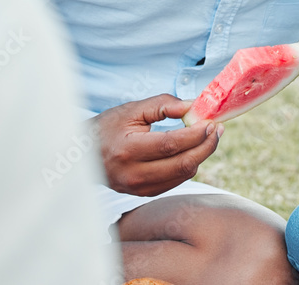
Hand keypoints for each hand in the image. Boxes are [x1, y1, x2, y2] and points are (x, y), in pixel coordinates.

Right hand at [94, 94, 223, 196]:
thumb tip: (193, 106)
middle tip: (217, 129)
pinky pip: (176, 181)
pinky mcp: (143, 193)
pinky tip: (192, 150)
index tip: (211, 122)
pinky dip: (189, 165)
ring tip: (208, 137)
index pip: (172, 144)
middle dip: (206, 146)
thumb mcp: (132, 110)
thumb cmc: (107, 128)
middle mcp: (133, 173)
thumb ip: (163, 105)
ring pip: (183, 175)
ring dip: (201, 155)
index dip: (196, 134)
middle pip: (183, 164)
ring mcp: (138, 187)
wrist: (81, 154)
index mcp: (128, 150)